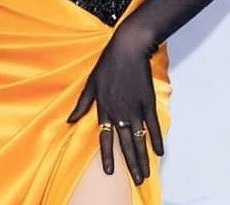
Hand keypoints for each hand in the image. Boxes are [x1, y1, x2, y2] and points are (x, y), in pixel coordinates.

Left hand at [67, 20, 162, 185]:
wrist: (128, 48)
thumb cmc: (107, 63)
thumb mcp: (90, 83)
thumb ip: (81, 104)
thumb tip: (69, 121)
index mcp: (104, 108)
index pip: (105, 138)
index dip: (108, 156)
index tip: (109, 173)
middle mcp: (119, 112)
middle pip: (126, 145)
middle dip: (131, 165)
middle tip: (137, 181)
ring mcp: (135, 109)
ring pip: (139, 139)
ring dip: (143, 158)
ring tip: (146, 174)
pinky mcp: (147, 102)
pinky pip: (153, 126)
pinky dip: (156, 140)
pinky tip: (160, 152)